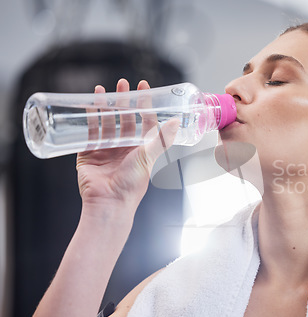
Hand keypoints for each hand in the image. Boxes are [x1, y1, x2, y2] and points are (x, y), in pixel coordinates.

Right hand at [76, 79, 178, 208]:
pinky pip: (90, 131)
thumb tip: (177, 122)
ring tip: (104, 89)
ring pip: (106, 121)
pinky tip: (89, 104)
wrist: (108, 202)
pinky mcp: (89, 153)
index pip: (144, 121)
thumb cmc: (132, 184)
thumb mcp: (148, 158)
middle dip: (124, 101)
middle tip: (122, 83)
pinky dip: (90, 117)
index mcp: (141, 148)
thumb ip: (161, 139)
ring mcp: (106, 149)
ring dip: (105, 105)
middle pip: (125, 118)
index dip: (144, 104)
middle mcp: (124, 147)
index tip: (143, 86)